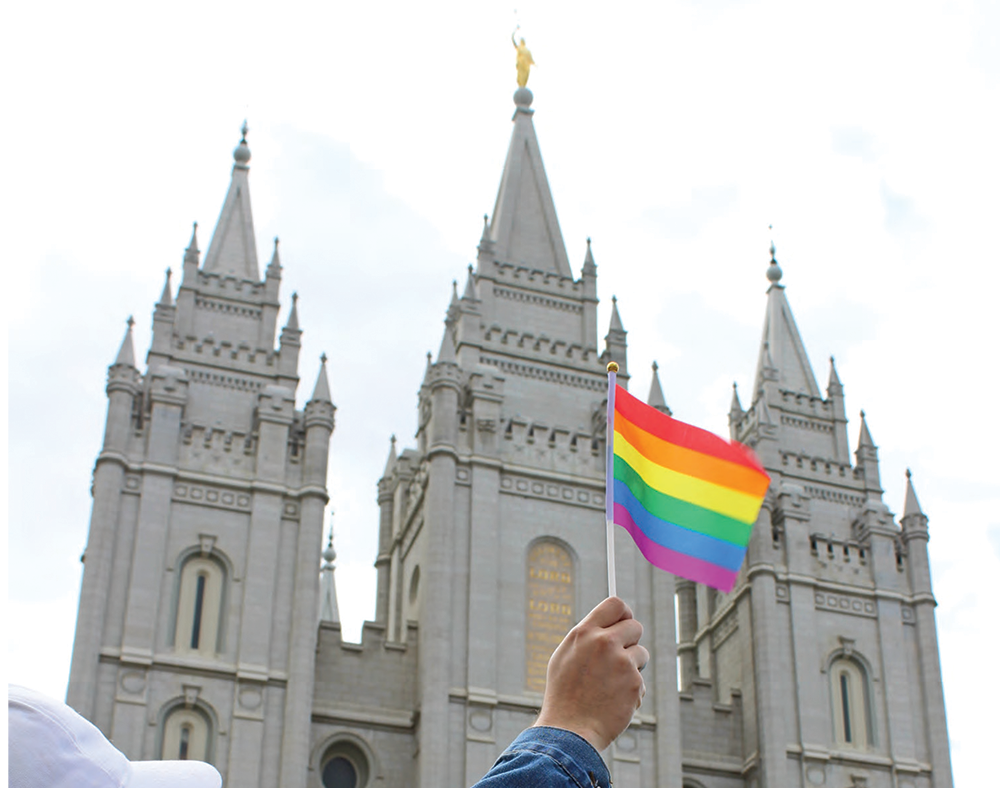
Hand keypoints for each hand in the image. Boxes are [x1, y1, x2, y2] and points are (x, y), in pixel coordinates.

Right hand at [533, 596, 648, 751]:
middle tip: (621, 656)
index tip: (625, 621)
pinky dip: (631, 690)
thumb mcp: (565, 656)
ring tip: (612, 684)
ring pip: (641, 654)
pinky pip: (640, 680)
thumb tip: (607, 623)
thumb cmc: (564, 695)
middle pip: (635, 626)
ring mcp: (621, 663)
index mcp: (584, 632)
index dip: (624, 612)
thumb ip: (587, 637)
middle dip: (631, 640)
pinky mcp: (634, 683)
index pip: (615, 604)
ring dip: (632, 666)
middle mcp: (604, 643)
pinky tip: (614, 701)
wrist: (570, 731)